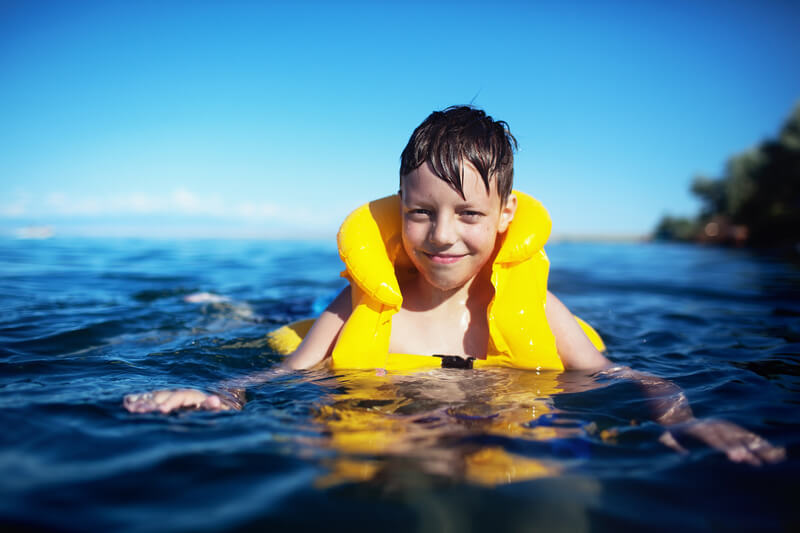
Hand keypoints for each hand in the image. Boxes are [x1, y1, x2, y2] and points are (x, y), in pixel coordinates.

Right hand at [123, 388, 240, 413]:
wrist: (211, 407)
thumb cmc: (213, 412)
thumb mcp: (216, 409)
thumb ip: (213, 406)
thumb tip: (215, 400)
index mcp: (191, 395)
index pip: (178, 397)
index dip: (170, 403)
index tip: (161, 410)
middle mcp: (178, 393)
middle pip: (163, 396)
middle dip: (150, 404)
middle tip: (137, 412)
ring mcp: (170, 396)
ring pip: (154, 397)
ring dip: (141, 402)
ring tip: (129, 408)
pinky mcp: (163, 401)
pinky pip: (150, 399)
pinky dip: (139, 400)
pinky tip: (127, 403)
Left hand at [660, 418, 785, 465]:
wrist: (678, 418)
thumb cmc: (672, 434)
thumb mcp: (668, 439)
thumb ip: (674, 446)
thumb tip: (683, 455)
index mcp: (698, 428)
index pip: (714, 438)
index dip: (725, 447)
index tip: (736, 458)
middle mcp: (712, 424)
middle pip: (729, 437)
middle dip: (740, 449)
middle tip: (751, 461)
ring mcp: (721, 425)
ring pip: (739, 435)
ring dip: (753, 445)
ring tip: (767, 458)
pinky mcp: (727, 427)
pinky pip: (743, 434)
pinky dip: (756, 441)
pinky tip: (769, 450)